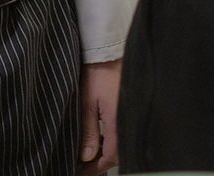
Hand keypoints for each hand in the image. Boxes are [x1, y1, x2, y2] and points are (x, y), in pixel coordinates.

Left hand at [78, 59, 120, 175]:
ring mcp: (131, 116)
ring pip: (121, 144)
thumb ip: (88, 131)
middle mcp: (129, 122)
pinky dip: (112, 140)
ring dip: (106, 153)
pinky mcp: (131, 109)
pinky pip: (124, 133)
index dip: (95, 168)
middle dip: (100, 163)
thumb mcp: (87, 101)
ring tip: (89, 157)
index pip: (109, 156)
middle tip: (84, 168)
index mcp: (118, 122)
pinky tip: (101, 140)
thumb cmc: (97, 71)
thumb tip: (86, 156)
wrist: (109, 49)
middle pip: (117, 154)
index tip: (82, 173)